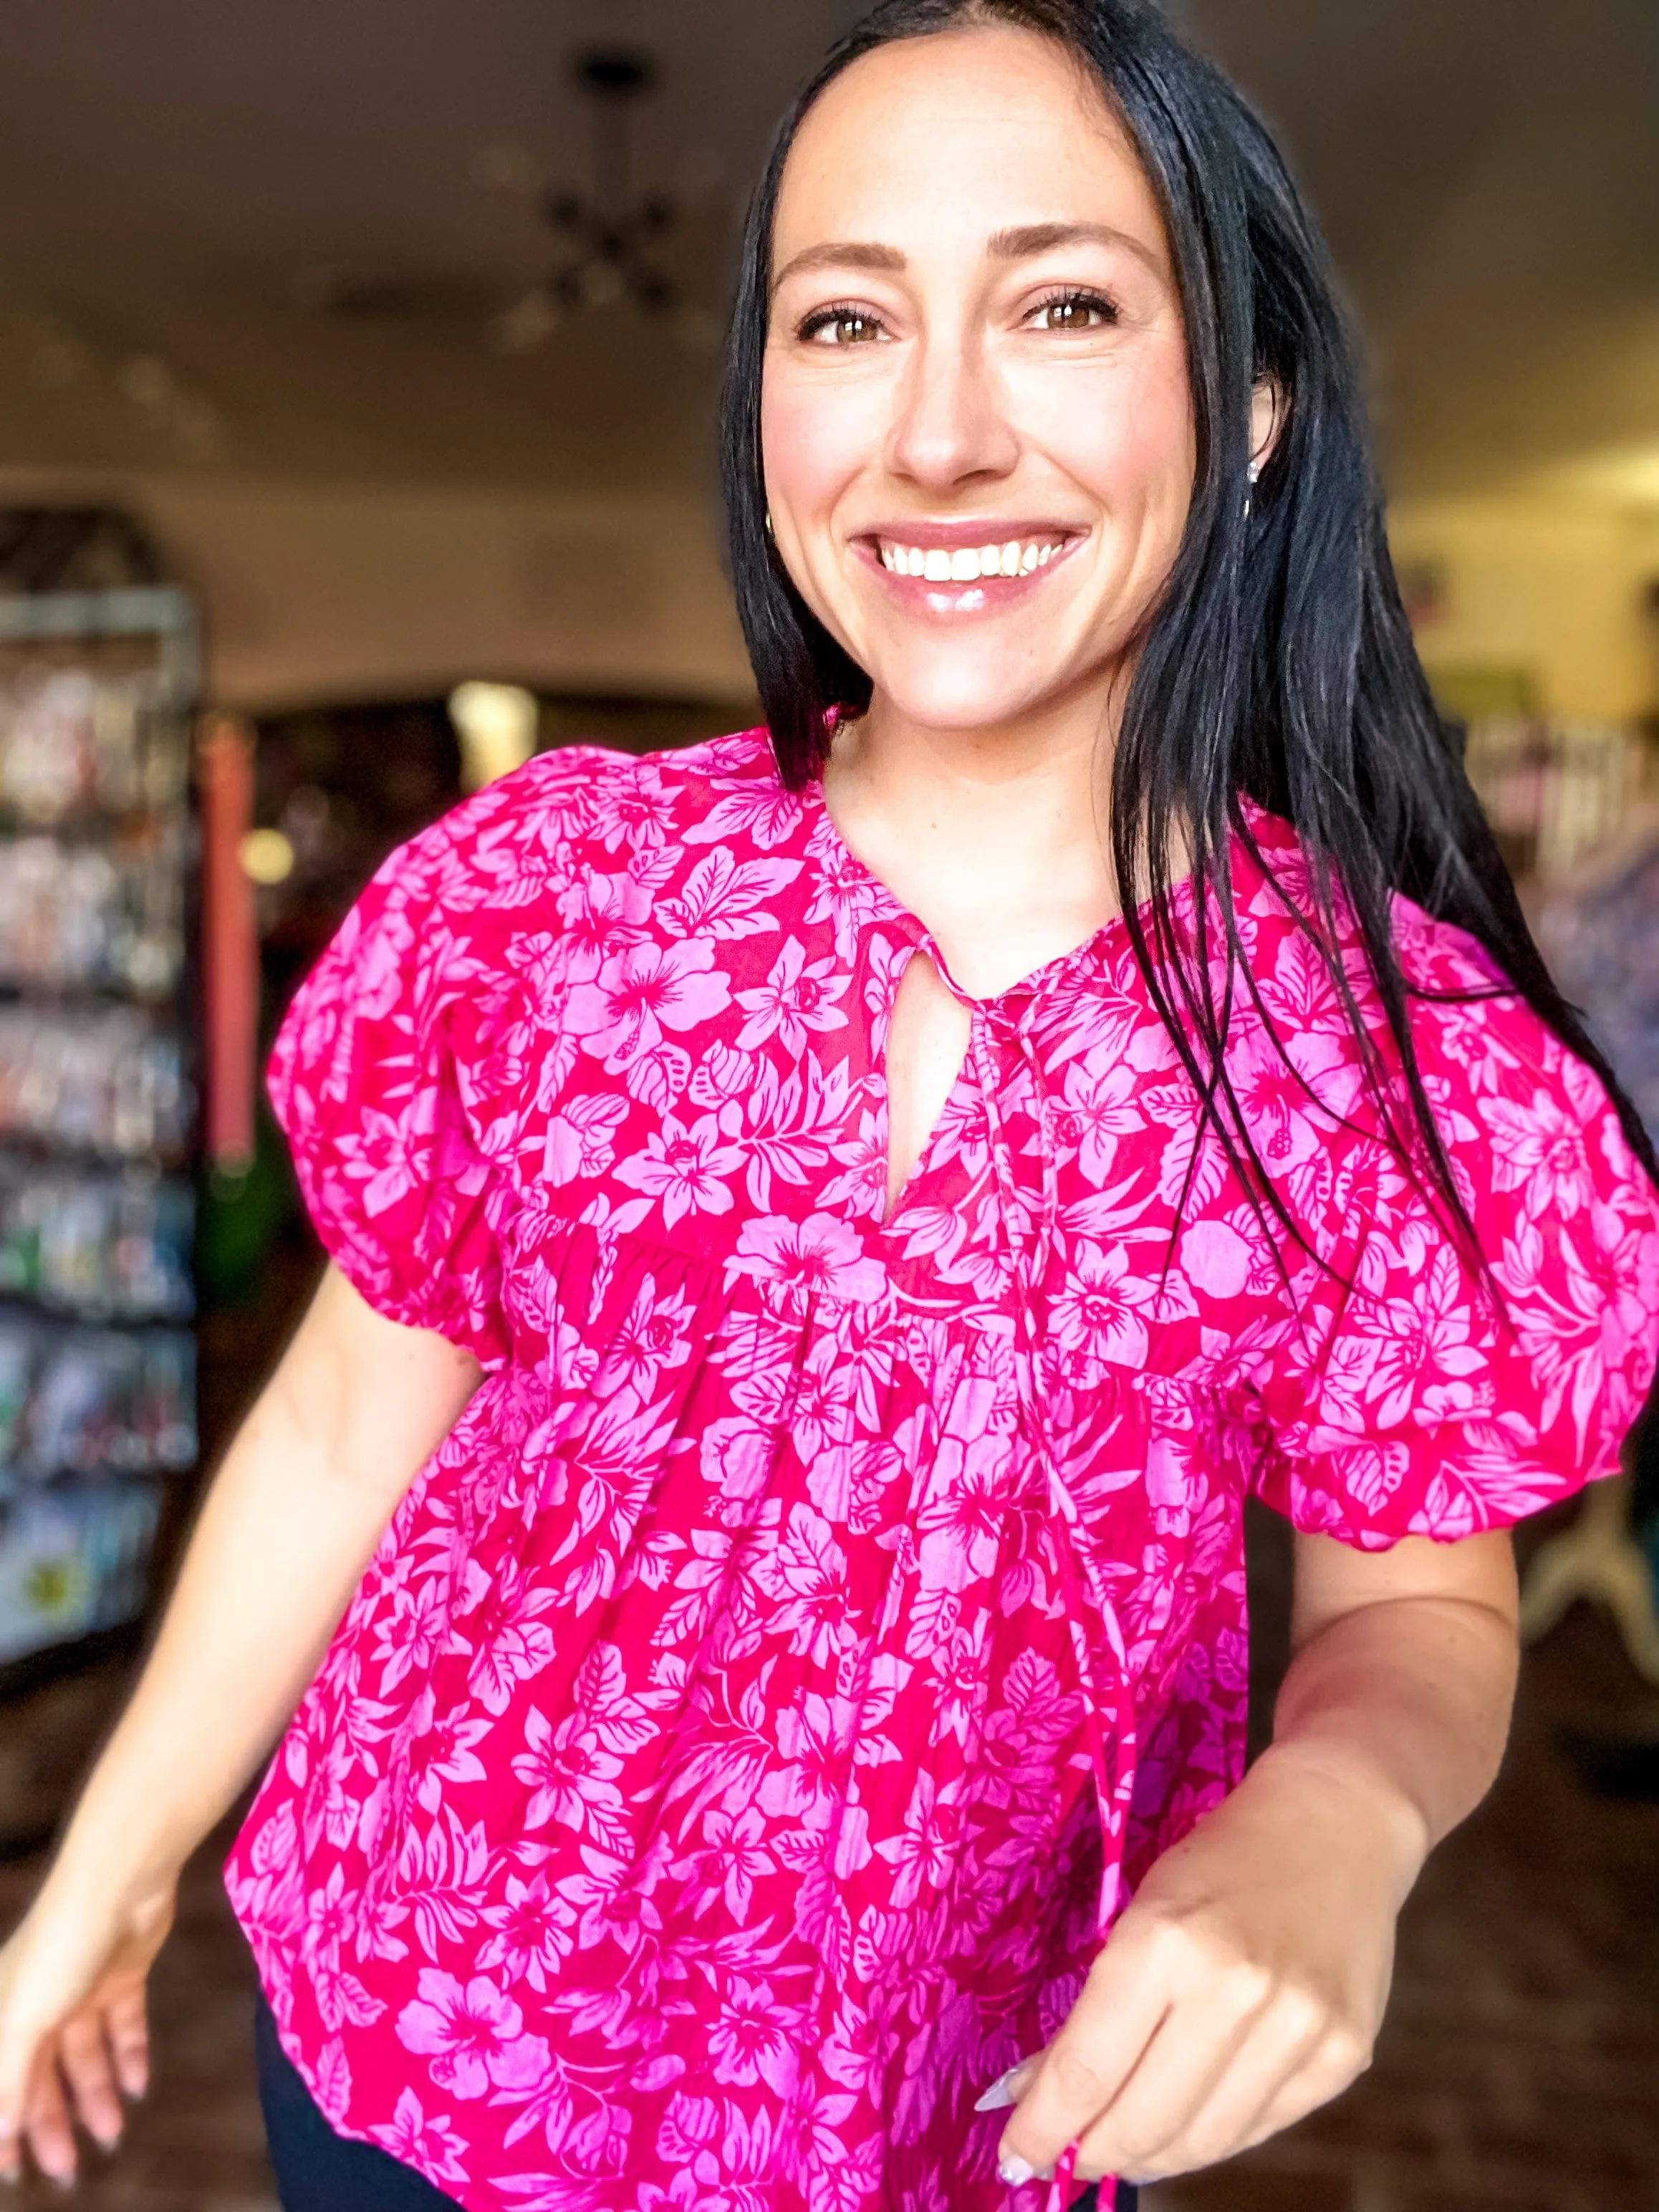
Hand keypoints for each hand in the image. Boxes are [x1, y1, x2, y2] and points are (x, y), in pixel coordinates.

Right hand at [0, 1872, 176, 2186]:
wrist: (118, 1883)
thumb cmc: (59, 1949)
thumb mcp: (22, 2021)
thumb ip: (9, 2079)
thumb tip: (0, 2132)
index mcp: (7, 2015)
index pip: (3, 2085)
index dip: (7, 2130)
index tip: (16, 2173)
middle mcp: (41, 2004)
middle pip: (43, 2076)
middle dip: (53, 2124)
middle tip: (70, 2170)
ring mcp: (83, 1988)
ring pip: (86, 2057)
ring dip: (97, 2097)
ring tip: (113, 2134)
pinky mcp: (123, 1974)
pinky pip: (124, 2027)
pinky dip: (130, 2057)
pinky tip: (139, 2088)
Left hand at [991, 1750, 1422, 2185]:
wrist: (1338, 1825)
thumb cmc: (1222, 1858)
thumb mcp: (1141, 1909)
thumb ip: (1101, 2006)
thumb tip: (1042, 2093)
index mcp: (1166, 1941)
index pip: (1088, 2070)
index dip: (1044, 2128)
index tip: (1016, 2156)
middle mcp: (1234, 1991)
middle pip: (1144, 2120)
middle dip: (1093, 2151)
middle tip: (1068, 2156)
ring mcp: (1297, 2030)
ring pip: (1203, 2140)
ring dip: (1150, 2156)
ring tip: (1121, 2149)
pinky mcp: (1343, 2055)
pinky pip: (1260, 2128)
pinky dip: (1212, 2136)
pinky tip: (1186, 2124)